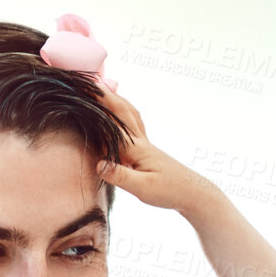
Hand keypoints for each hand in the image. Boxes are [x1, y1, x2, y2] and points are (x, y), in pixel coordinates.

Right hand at [93, 88, 220, 217]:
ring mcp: (145, 144)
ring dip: (115, 100)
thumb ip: (120, 176)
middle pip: (122, 110)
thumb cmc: (169, 192)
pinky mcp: (147, 150)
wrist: (192, 193)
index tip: (82, 90)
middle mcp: (140, 141)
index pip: (111, 122)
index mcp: (135, 148)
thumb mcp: (142, 189)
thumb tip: (98, 163)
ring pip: (129, 114)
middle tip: (88, 83)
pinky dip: (123, 114)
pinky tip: (118, 118)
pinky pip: (132, 125)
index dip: (97, 104)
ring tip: (102, 92)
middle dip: (104, 94)